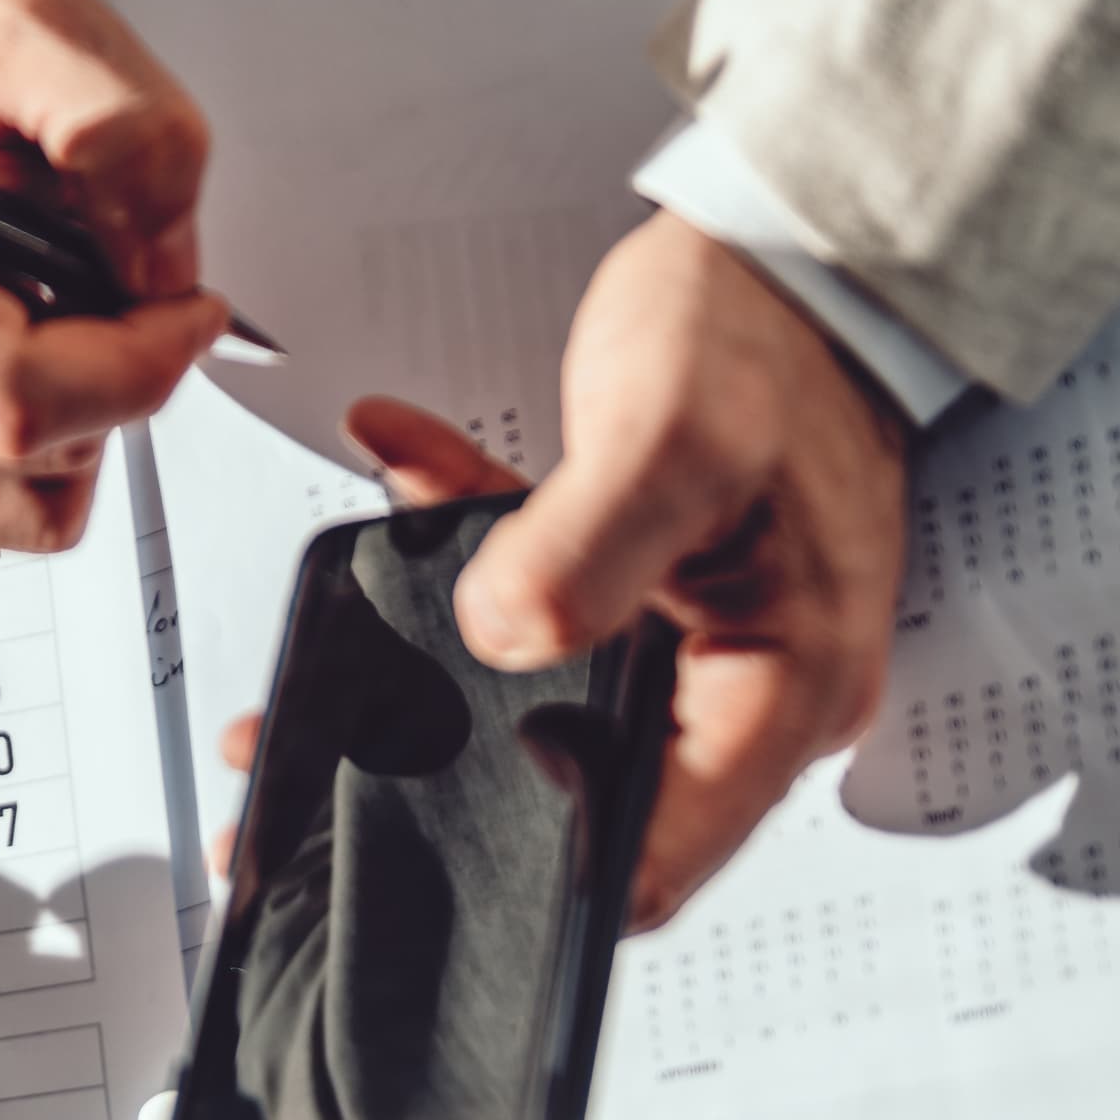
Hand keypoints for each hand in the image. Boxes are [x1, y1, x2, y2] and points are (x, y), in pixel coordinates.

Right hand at [0, 0, 226, 555]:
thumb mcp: (31, 34)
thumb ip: (121, 119)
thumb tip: (161, 260)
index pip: (20, 402)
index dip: (140, 364)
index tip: (180, 308)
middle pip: (35, 466)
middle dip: (107, 388)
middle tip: (88, 298)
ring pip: (27, 515)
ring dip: (72, 431)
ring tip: (33, 328)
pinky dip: (21, 468)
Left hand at [370, 210, 908, 926]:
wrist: (799, 249)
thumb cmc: (770, 331)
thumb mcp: (672, 432)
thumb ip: (584, 549)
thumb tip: (502, 638)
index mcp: (786, 693)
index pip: (650, 859)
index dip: (530, 870)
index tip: (406, 841)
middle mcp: (751, 693)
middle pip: (581, 794)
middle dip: (446, 773)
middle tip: (320, 757)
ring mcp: (704, 649)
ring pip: (544, 706)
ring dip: (435, 665)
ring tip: (329, 638)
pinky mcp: (662, 601)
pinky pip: (551, 624)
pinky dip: (472, 572)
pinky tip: (407, 496)